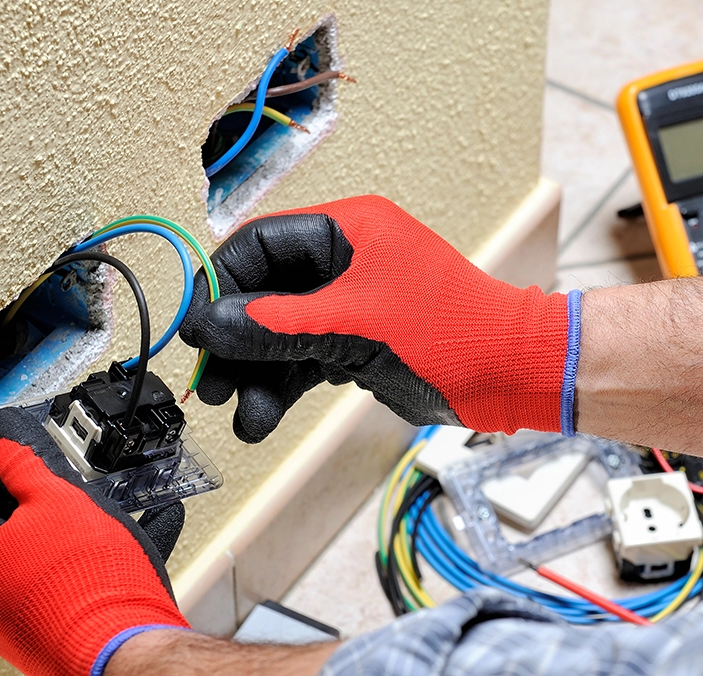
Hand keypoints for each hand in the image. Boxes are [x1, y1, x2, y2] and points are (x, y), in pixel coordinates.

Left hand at [0, 407, 188, 675]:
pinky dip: (102, 559)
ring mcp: (20, 620)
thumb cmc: (86, 587)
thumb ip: (27, 467)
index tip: (18, 453)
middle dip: (44, 503)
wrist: (124, 653)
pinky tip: (141, 536)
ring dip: (79, 532)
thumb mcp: (57, 500)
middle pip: (10, 530)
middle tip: (70, 485)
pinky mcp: (55, 634)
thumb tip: (5, 445)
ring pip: (47, 558)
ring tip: (111, 514)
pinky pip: (75, 583)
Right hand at [180, 195, 577, 442]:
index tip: (194, 329)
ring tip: (242, 417)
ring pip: (281, 334)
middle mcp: (343, 262)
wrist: (508, 375)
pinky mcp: (355, 342)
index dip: (219, 285)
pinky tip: (261, 418)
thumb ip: (275, 325)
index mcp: (346, 231)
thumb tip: (207, 326)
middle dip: (235, 341)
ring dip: (256, 375)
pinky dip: (282, 386)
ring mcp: (348, 305)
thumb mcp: (351, 326)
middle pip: (264, 294)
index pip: (259, 245)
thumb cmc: (448, 332)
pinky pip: (303, 358)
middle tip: (209, 383)